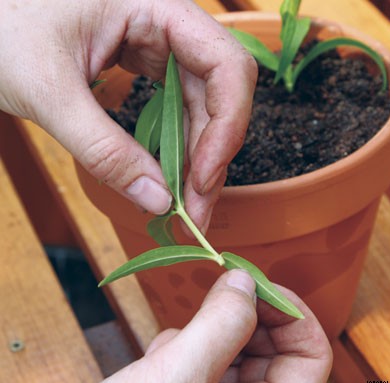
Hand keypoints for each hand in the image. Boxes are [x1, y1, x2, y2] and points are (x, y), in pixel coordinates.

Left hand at [0, 0, 255, 231]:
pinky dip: (176, 151)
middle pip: (219, 98)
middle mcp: (170, 26)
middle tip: (196, 215)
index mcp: (156, 7)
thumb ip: (103, 149)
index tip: (202, 180)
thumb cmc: (0, 29)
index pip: (226, 66)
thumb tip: (158, 201)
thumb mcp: (48, 92)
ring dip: (196, 164)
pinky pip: (177, 114)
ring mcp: (161, 48)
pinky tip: (169, 182)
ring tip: (184, 211)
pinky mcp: (148, 69)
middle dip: (211, 160)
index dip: (227, 127)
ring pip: (201, 112)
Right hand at [91, 270, 331, 382]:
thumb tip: (245, 280)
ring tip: (187, 325)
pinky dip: (187, 345)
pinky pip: (205, 361)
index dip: (291, 313)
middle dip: (248, 312)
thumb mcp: (176, 379)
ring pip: (236, 350)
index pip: (312, 356)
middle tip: (223, 283)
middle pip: (274, 349)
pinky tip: (161, 353)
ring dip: (213, 327)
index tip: (256, 283)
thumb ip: (218, 326)